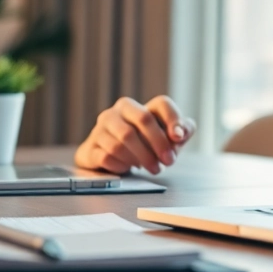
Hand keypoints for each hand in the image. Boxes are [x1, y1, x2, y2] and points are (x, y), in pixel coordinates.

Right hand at [74, 96, 195, 174]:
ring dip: (143, 158)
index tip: (179, 139)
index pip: (161, 103)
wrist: (103, 158)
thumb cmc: (139, 144)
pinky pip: (107, 157)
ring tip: (153, 168)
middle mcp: (116, 112)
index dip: (174, 119)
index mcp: (136, 106)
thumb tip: (182, 133)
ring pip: (124, 140)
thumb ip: (182, 130)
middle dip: (159, 142)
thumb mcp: (163, 136)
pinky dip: (123, 165)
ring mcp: (100, 129)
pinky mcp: (90, 148)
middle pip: (143, 119)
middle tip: (169, 161)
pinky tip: (129, 168)